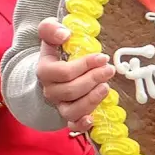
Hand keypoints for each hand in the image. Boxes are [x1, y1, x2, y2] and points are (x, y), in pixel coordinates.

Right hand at [35, 17, 115, 132]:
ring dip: (92, 99)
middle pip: (71, 91)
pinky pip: (72, 126)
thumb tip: (65, 34)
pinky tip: (92, 119)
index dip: (84, 65)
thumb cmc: (57, 51)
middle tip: (110, 69)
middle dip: (93, 79)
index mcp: (45, 70)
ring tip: (107, 87)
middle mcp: (50, 90)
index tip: (102, 57)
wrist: (52, 70)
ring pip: (72, 110)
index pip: (63, 72)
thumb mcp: (51, 34)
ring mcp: (59, 104)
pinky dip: (81, 125)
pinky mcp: (69, 115)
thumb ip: (51, 29)